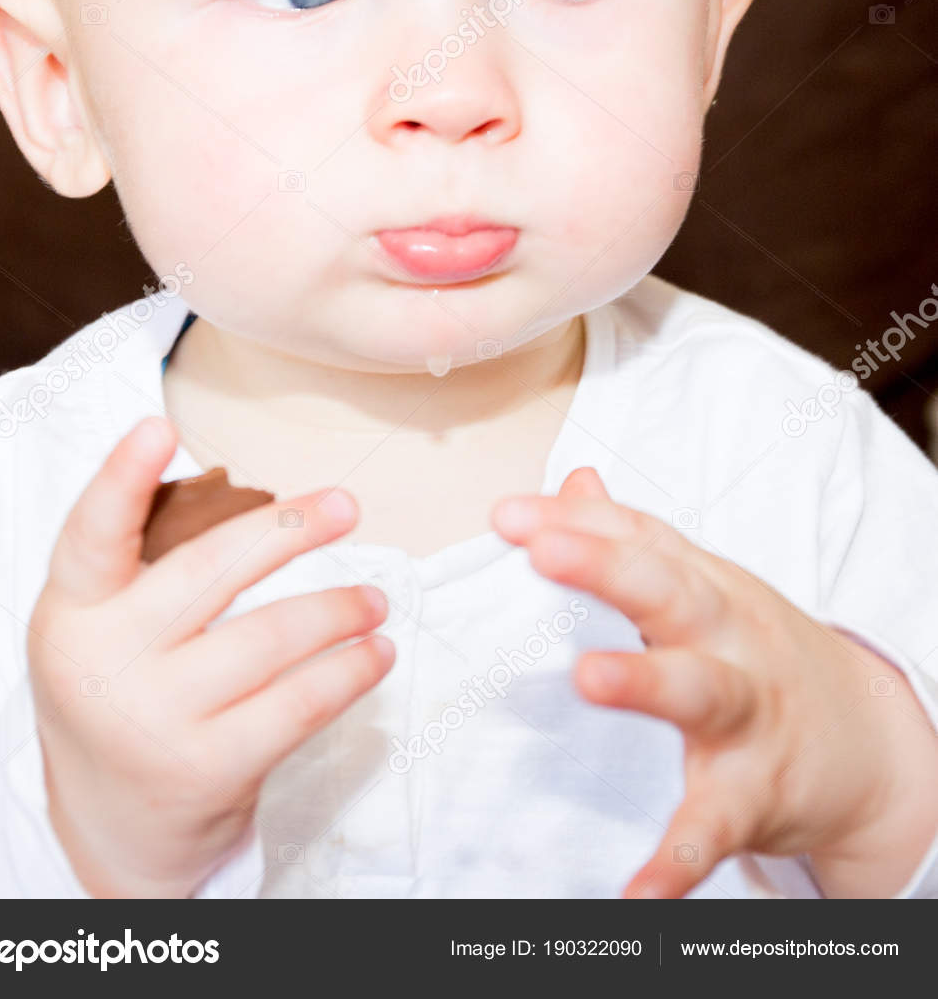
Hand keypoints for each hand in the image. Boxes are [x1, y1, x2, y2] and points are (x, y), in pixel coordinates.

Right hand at [29, 415, 393, 897]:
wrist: (113, 825)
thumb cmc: (122, 687)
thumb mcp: (101, 624)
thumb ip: (144, 562)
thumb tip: (257, 493)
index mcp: (72, 610)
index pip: (90, 535)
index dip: (121, 478)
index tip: (156, 426)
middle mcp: (105, 663)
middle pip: (210, 572)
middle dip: (289, 530)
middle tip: (346, 505)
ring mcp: (155, 720)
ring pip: (270, 637)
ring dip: (339, 608)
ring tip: (375, 598)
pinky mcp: (208, 769)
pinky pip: (299, 703)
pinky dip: (350, 671)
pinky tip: (375, 652)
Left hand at [492, 466, 937, 898]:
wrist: (865, 744)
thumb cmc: (756, 655)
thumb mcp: (705, 589)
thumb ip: (634, 539)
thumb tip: (574, 482)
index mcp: (706, 587)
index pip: (638, 538)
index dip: (573, 521)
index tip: (505, 516)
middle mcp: (727, 639)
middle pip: (669, 592)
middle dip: (608, 568)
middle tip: (544, 553)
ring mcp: (746, 714)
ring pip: (697, 689)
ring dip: (642, 681)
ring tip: (587, 677)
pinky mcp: (754, 793)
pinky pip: (712, 827)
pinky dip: (676, 861)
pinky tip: (636, 889)